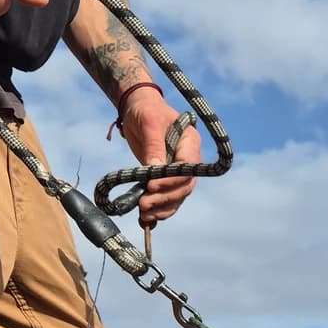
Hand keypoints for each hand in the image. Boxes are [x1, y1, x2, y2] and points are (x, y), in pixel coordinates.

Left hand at [119, 87, 201, 224]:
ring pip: (177, 196)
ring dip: (162, 208)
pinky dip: (158, 210)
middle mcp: (188, 159)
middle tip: (144, 204)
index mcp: (190, 142)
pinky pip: (167, 198)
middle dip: (165, 198)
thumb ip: (154, 146)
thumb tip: (155, 171)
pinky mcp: (166, 178)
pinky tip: (146, 218)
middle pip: (184, 186)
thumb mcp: (149, 123)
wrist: (137, 108)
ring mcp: (178, 170)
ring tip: (143, 215)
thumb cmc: (146, 110)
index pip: (188, 168)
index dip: (172, 181)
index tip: (151, 186)